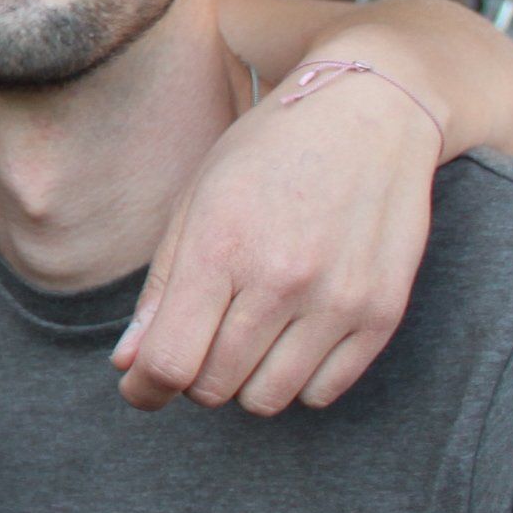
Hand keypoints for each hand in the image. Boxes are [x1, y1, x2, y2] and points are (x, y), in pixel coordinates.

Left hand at [113, 69, 433, 412]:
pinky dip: (296, 379)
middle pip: (214, 387)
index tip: (140, 385)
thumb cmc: (268, 154)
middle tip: (201, 339)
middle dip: (193, 376)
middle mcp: (282, 280)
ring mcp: (339, 301)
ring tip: (247, 335)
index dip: (144, 387)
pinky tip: (292, 336)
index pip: (169, 361)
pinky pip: (322, 393)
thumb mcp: (197, 203)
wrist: (370, 113)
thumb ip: (161, 290)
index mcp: (222, 247)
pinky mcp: (382, 314)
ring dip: (244, 382)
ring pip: (267, 399)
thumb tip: (130, 366)